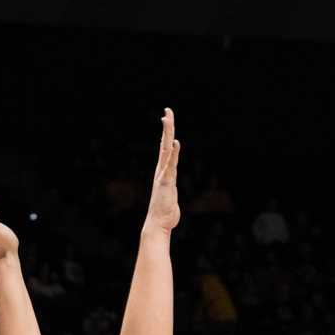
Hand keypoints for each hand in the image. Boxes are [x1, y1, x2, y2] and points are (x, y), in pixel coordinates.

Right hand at [143, 108, 179, 235]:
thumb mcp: (170, 194)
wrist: (158, 224)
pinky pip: (170, 165)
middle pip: (165, 144)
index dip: (167, 133)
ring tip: (167, 119)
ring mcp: (163, 175)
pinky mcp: (166, 182)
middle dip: (167, 127)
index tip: (167, 118)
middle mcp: (162, 170)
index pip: (165, 148)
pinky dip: (173, 154)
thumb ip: (170, 186)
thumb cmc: (165, 211)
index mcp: (163, 171)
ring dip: (167, 134)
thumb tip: (170, 186)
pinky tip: (175, 143)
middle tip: (167, 111)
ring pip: (166, 150)